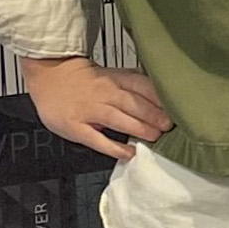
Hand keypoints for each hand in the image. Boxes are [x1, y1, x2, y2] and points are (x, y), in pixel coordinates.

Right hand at [21, 56, 170, 161]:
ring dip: (139, 129)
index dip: (160, 99)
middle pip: (134, 103)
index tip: (176, 109)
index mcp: (117, 79)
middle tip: (169, 126)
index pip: (143, 87)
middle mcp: (105, 93)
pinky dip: (114, 147)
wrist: (51, 75)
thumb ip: (134, 85)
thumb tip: (162, 98)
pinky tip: (129, 153)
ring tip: (155, 137)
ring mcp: (89, 110)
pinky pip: (97, 139)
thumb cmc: (87, 79)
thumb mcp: (113, 74)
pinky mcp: (76, 127)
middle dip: (154, 115)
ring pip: (118, 119)